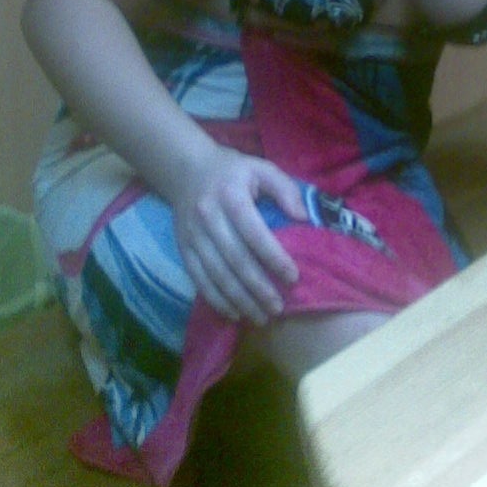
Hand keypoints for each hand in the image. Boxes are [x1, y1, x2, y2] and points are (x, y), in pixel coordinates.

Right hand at [171, 143, 307, 325]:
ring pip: (216, 274)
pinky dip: (216, 299)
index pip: (254, 232)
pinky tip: (234, 313)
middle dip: (258, 288)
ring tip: (261, 317)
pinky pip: (198, 278)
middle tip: (278, 308)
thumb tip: (303, 218)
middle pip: (235, 259)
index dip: (273, 257)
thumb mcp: (261, 168)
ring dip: (239, 300)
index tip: (293, 278)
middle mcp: (208, 216)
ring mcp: (192, 234)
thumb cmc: (232, 171)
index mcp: (231, 195)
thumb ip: (285, 189)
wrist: (186, 170)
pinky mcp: (182, 247)